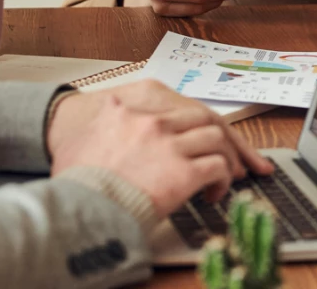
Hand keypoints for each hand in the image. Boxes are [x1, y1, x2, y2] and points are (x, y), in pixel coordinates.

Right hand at [47, 85, 270, 214]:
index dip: (199, 123)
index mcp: (130, 108)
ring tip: (227, 176)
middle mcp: (154, 120)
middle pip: (206, 118)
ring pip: (218, 139)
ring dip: (228, 159)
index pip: (179, 107)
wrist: (78, 208)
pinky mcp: (184, 170)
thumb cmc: (76, 182)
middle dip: (227, 138)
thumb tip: (107, 115)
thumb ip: (105, 122)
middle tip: (239, 157)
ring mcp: (170, 144)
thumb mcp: (82, 141)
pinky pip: (218, 167)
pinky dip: (222, 180)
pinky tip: (213, 193)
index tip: (210, 135)